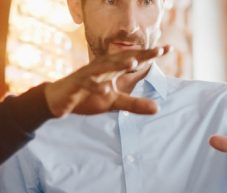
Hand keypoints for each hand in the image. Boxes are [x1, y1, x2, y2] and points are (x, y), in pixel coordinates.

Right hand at [44, 46, 170, 116]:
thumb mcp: (113, 102)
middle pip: (122, 59)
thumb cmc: (88, 97)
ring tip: (133, 63)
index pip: (133, 60)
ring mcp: (88, 75)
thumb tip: (157, 108)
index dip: (149, 55)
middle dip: (139, 55)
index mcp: (111, 69)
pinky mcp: (77, 85)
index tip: (167, 49)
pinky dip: (95, 86)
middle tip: (156, 51)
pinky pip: (87, 84)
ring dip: (118, 65)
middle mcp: (101, 68)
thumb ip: (134, 104)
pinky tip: (105, 90)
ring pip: (104, 68)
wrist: (59, 100)